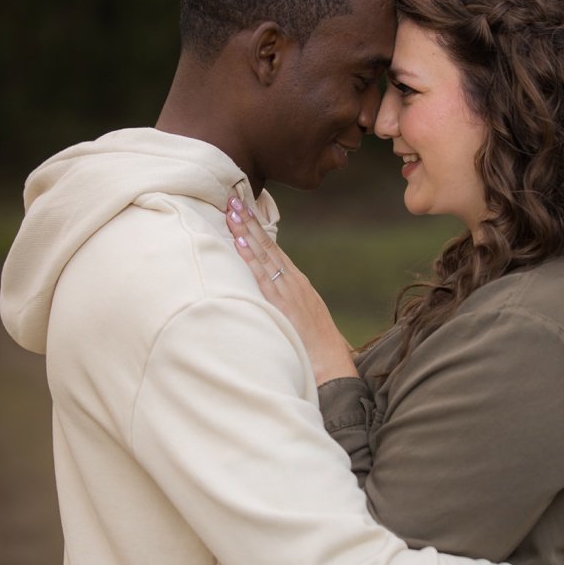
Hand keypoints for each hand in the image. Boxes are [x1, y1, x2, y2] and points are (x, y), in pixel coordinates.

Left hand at [226, 196, 358, 383]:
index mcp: (296, 283)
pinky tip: (239, 241)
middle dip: (249, 221)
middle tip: (232, 197)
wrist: (331, 367)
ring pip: (263, 254)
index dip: (257, 230)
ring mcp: (288, 290)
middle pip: (267, 245)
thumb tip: (265, 298)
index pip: (273, 250)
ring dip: (246, 231)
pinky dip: (250, 257)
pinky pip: (262, 275)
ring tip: (232, 210)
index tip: (243, 210)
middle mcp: (293, 281)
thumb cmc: (314, 349)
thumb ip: (283, 304)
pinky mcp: (282, 303)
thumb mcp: (297, 319)